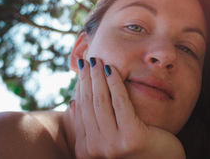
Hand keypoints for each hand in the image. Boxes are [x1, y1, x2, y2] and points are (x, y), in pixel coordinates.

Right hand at [69, 57, 185, 158]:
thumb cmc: (136, 149)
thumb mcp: (108, 138)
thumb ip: (91, 125)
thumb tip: (73, 104)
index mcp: (86, 150)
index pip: (80, 111)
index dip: (80, 87)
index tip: (82, 70)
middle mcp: (95, 150)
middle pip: (88, 104)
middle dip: (87, 78)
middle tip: (87, 60)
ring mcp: (112, 146)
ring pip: (101, 101)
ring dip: (98, 77)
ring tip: (97, 60)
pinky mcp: (131, 137)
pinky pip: (120, 103)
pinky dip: (115, 83)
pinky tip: (113, 68)